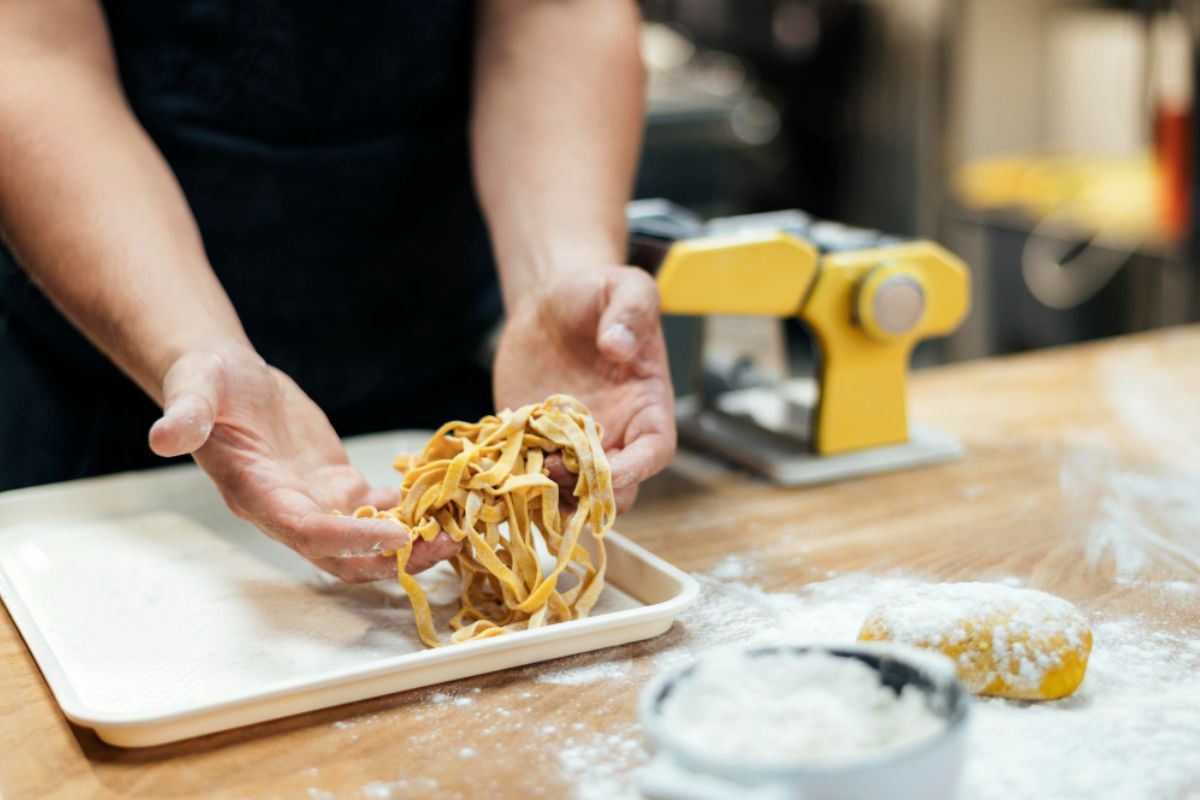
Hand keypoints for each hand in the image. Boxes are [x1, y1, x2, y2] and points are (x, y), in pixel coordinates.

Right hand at [148, 342, 459, 581]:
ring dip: (412, 540)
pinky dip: (410, 508)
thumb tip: (163, 436)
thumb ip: (186, 414)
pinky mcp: (335, 483)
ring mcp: (315, 500)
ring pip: (367, 539)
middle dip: (395, 557)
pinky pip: (377, 507)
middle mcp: (289, 509)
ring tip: (459, 530)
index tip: (399, 535)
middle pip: (345, 554)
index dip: (352, 539)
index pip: (308, 532)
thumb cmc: (206, 380)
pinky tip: (446, 499)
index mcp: (257, 495)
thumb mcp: (194, 388)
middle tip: (446, 546)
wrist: (225, 376)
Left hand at [494, 266, 675, 511]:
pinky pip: (528, 475)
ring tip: (521, 474)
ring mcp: (571, 443)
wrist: (551, 302)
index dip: (637, 468)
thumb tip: (618, 345)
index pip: (654, 451)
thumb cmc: (597, 294)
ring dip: (549, 495)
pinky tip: (493, 470)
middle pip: (614, 486)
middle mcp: (614, 433)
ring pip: (570, 493)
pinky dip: (514, 481)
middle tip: (554, 469)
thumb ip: (631, 311)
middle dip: (588, 490)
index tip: (609, 469)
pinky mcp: (533, 442)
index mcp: (646, 405)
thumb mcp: (625, 287)